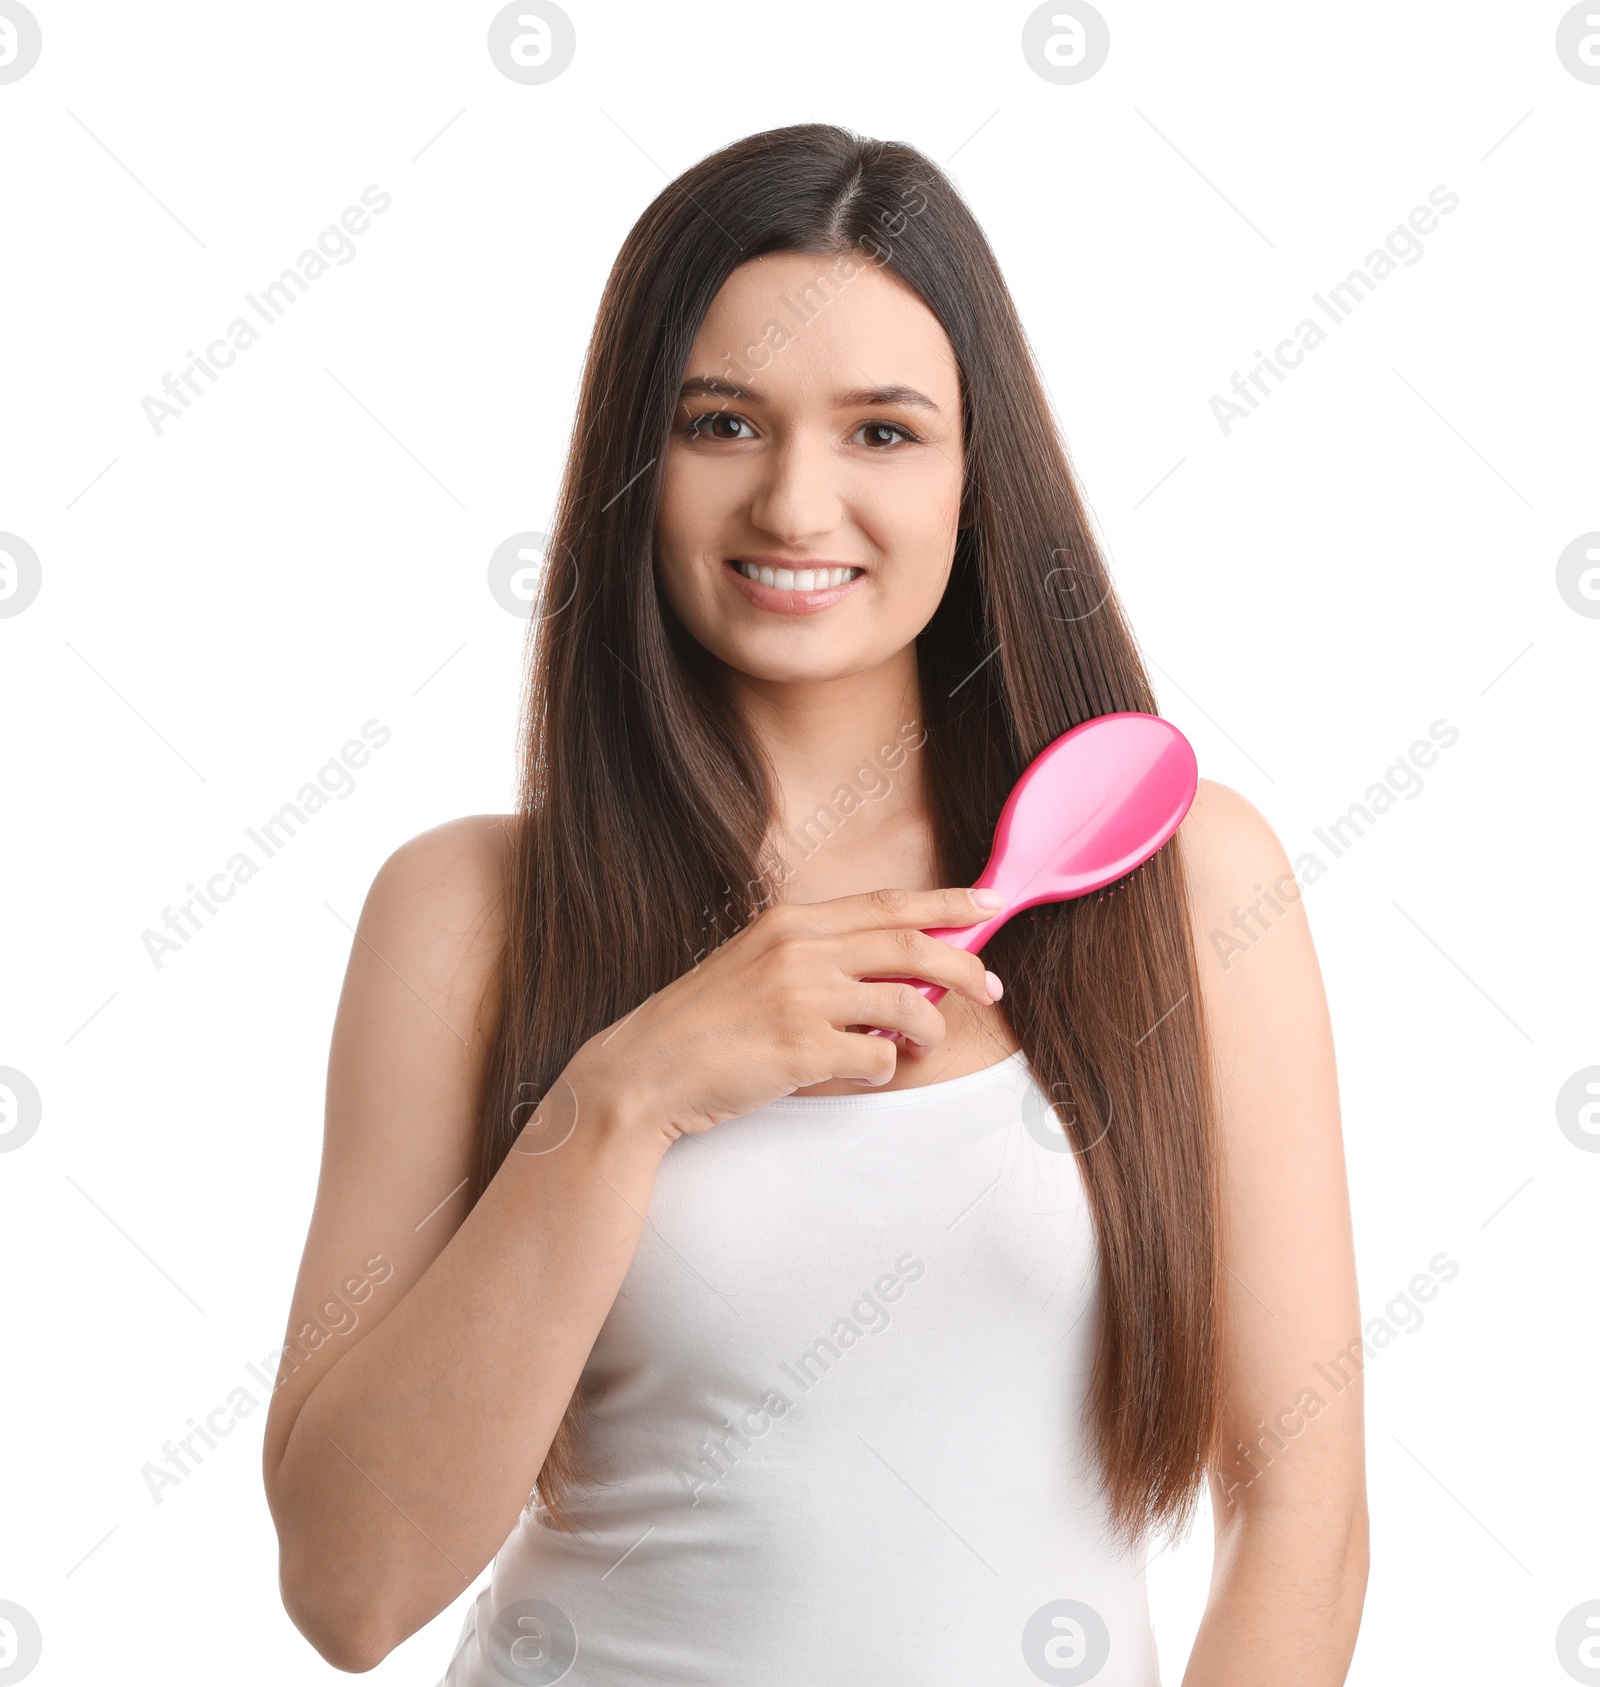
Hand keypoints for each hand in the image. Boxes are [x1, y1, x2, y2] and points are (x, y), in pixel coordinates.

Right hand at [566, 886, 1004, 1146]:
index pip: (888, 903)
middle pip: (912, 945)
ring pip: (907, 1006)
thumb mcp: (756, 964)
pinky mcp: (802, 1050)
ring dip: (930, 1029)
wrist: (644, 1071)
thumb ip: (819, 958)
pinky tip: (863, 1070)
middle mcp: (801, 950)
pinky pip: (878, 1059)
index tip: (988, 904)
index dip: (946, 903)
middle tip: (990, 987)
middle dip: (965, 965)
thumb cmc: (703, 1024)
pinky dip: (886, 1067)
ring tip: (924, 1044)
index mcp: (792, 922)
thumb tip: (893, 973)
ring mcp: (802, 999)